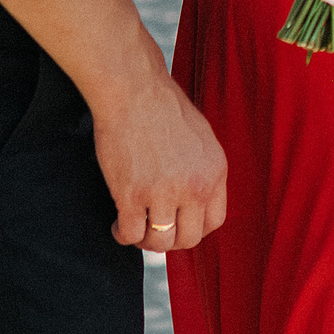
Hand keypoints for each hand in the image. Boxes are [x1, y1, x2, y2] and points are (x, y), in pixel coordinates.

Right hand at [91, 67, 227, 255]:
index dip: (194, 229)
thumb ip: (202, 169)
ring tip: (135, 227)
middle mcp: (194, 187)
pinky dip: (123, 235)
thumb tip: (196, 199)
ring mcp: (163, 194)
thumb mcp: (200, 137)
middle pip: (187, 239)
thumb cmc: (162, 106)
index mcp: (215, 171)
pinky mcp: (131, 195)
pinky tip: (118, 224)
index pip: (214, 222)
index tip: (178, 224)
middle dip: (170, 240)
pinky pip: (130, 234)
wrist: (133, 90)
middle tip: (154, 229)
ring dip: (145, 240)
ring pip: (159, 243)